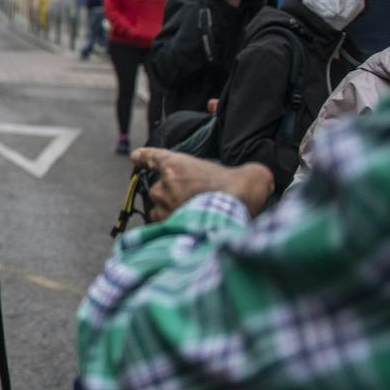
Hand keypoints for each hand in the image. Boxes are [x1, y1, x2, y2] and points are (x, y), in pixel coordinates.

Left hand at [128, 148, 272, 220]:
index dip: (145, 157)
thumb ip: (244, 174)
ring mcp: (163, 207)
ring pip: (160, 210)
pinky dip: (174, 230)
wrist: (235, 216)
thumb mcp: (249, 174)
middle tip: (194, 202)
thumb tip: (254, 179)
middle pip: (160, 189)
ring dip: (171, 213)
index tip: (135, 156)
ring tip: (193, 219)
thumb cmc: (241, 190)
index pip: (154, 157)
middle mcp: (164, 185)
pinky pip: (164, 228)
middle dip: (173, 195)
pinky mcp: (167, 228)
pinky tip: (189, 233)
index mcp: (176, 165)